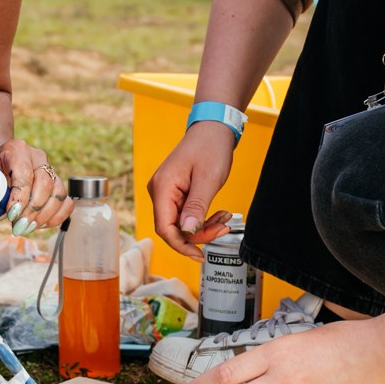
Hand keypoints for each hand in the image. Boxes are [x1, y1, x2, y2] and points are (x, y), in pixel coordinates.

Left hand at [0, 137, 72, 230]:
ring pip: (58, 194)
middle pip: (45, 184)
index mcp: (17, 150)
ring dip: (44, 216)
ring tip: (28, 228)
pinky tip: (41, 225)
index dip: (20, 197)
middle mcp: (38, 157)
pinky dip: (56, 217)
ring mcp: (51, 170)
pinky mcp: (59, 184)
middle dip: (32, 210)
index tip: (11, 216)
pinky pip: (67, 202)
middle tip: (19, 226)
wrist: (0, 162)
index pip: (24, 174)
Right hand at [147, 122, 238, 258]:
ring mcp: (166, 192)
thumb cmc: (210, 147)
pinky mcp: (175, 192)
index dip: (181, 245)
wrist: (213, 128)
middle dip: (199, 234)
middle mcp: (159, 191)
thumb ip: (196, 207)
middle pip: (173, 228)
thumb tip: (186, 232)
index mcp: (162, 188)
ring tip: (224, 219)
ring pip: (181, 223)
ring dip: (204, 226)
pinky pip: (186, 213)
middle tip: (223, 228)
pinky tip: (218, 214)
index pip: (164, 228)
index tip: (200, 255)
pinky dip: (202, 217)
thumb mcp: (208, 179)